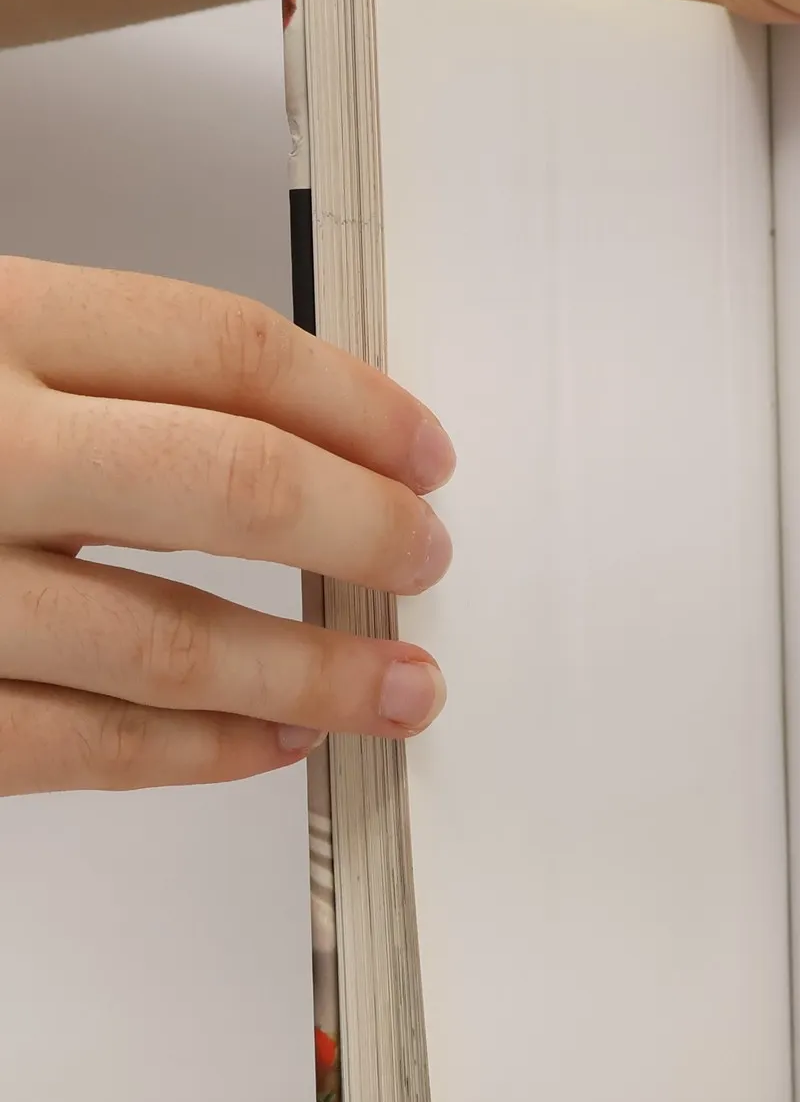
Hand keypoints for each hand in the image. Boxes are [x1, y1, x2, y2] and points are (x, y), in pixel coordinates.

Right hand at [0, 258, 454, 794]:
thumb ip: (74, 369)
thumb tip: (285, 433)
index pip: (218, 349)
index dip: (352, 404)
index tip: (424, 454)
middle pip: (225, 483)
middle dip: (358, 532)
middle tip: (426, 560)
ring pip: (164, 638)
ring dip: (311, 672)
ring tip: (399, 687)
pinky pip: (71, 747)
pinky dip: (193, 753)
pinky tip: (269, 745)